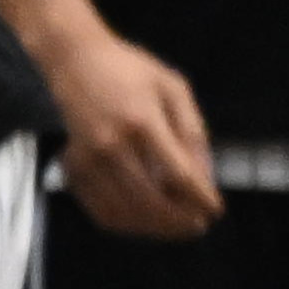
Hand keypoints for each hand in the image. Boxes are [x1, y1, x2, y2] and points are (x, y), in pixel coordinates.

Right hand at [43, 25, 221, 237]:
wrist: (75, 61)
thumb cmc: (131, 71)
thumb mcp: (174, 88)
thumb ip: (192, 132)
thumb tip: (205, 177)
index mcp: (142, 122)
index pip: (178, 175)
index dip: (200, 199)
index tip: (215, 210)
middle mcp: (112, 145)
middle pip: (150, 201)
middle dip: (179, 221)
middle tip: (198, 225)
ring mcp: (88, 160)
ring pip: (125, 212)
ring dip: (154, 228)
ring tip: (176, 227)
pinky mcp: (73, 168)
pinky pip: (100, 210)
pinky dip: (126, 224)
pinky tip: (145, 221)